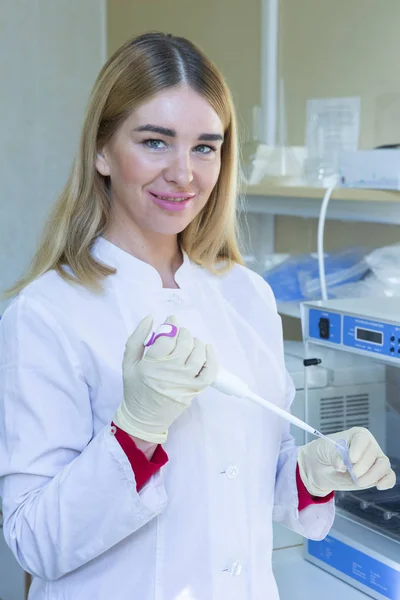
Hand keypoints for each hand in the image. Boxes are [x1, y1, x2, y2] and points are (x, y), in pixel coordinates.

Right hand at [114, 315, 217, 442]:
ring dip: (196, 342)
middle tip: (178, 333)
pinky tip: (207, 349)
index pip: (166, 338)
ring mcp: (185, 382)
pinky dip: (212, 358)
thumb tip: (151, 318)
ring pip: (198, 354)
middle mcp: (170, 373)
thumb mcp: (128, 362)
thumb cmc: (135, 388)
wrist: (144, 417)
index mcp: (151, 365)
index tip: (170, 320)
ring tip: (190, 342)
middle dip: (182, 333)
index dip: (170, 325)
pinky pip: (210, 372)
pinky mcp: (195, 390)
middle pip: (184, 343)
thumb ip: (137, 338)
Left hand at [297, 427, 395, 496]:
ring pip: (383, 466)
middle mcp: (368, 447)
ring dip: (373, 475)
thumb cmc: (324, 452)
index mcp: (357, 436)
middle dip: (364, 465)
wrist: (320, 468)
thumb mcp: (325, 449)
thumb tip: (342, 465)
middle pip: (374, 453)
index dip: (359, 449)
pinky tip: (379, 485)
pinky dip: (387, 481)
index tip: (351, 459)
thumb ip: (335, 455)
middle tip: (353, 473)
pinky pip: (388, 477)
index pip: (363, 440)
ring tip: (358, 481)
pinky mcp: (375, 476)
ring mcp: (373, 462)